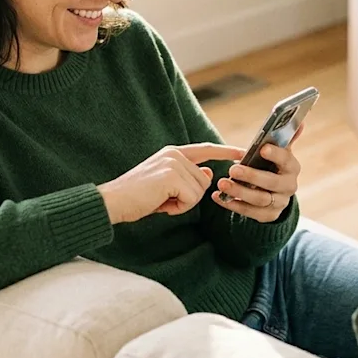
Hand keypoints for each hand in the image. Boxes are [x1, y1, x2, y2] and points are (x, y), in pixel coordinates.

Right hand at [99, 143, 245, 223]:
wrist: (113, 202)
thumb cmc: (137, 196)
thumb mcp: (166, 185)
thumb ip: (187, 177)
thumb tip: (209, 173)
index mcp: (173, 153)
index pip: (206, 149)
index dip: (226, 151)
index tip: (243, 152)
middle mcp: (175, 154)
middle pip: (205, 181)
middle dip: (188, 197)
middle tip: (164, 200)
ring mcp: (173, 163)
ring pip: (199, 191)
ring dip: (182, 204)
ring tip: (160, 201)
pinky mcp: (172, 176)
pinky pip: (191, 199)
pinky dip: (178, 208)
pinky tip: (160, 204)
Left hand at [214, 125, 303, 222]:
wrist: (275, 193)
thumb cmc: (272, 166)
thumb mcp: (278, 152)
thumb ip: (285, 138)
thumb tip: (300, 122)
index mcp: (292, 167)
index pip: (286, 160)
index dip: (276, 154)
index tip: (262, 148)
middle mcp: (289, 186)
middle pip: (272, 182)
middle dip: (252, 176)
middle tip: (233, 169)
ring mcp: (280, 202)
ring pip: (260, 199)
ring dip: (239, 191)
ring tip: (222, 183)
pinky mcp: (268, 215)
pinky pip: (250, 212)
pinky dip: (233, 205)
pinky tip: (219, 197)